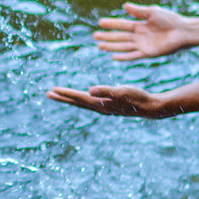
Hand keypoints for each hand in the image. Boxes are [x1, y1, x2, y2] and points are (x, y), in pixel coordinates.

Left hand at [47, 84, 172, 118]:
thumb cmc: (137, 97)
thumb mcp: (121, 91)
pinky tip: (83, 97)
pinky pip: (90, 102)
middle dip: (62, 98)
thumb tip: (89, 90)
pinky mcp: (109, 106)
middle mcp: (99, 107)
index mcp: (100, 104)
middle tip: (48, 94)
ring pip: (83, 103)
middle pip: (77, 102)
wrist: (150, 107)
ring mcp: (104, 108)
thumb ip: (106, 91)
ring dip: (71, 99)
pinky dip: (82, 99)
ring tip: (60, 95)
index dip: (65, 94)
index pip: (78, 98)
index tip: (52, 90)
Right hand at [93, 2, 189, 60]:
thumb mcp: (153, 12)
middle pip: (120, 36)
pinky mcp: (148, 53)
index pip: (122, 24)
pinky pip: (133, 55)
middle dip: (108, 36)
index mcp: (140, 25)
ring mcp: (143, 45)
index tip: (100, 22)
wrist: (184, 31)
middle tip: (95, 35)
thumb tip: (124, 6)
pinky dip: (123, 57)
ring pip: (123, 46)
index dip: (111, 23)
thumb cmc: (171, 19)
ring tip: (99, 45)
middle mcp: (140, 36)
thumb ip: (138, 11)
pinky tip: (114, 56)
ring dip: (112, 46)